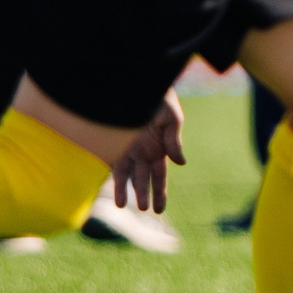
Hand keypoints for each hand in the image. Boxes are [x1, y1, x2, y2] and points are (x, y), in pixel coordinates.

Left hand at [112, 90, 187, 213]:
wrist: (136, 82)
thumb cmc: (158, 96)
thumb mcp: (172, 117)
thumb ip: (174, 140)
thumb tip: (181, 163)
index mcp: (159, 148)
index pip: (160, 176)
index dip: (160, 192)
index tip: (160, 210)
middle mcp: (142, 152)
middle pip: (144, 179)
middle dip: (144, 194)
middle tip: (145, 210)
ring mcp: (126, 149)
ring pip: (126, 176)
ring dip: (126, 190)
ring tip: (123, 206)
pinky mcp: (111, 145)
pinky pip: (111, 165)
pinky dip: (113, 180)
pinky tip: (112, 190)